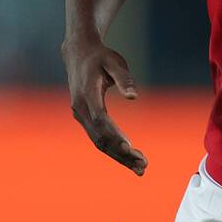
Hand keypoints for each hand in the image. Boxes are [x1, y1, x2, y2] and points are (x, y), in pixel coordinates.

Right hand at [61, 36, 147, 175]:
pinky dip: (113, 150)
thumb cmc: (100, 56)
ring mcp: (80, 115)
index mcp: (86, 93)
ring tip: (141, 168)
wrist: (78, 53)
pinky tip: (129, 158)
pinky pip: (98, 138)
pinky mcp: (84, 118)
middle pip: (100, 137)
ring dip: (119, 156)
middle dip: (121, 153)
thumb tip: (134, 97)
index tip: (130, 147)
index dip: (114, 134)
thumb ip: (124, 78)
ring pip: (99, 142)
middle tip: (143, 165)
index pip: (100, 119)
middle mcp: (80, 108)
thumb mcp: (114, 62)